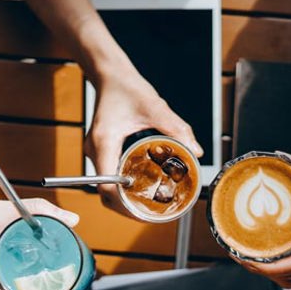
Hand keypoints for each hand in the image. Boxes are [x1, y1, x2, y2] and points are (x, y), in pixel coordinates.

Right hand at [86, 73, 202, 213]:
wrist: (110, 74)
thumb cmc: (127, 87)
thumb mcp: (155, 106)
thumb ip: (176, 128)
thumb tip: (195, 150)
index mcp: (104, 142)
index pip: (108, 186)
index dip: (124, 205)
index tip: (145, 212)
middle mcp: (95, 151)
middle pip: (106, 193)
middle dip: (128, 209)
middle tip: (153, 215)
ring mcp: (96, 153)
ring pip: (107, 188)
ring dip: (126, 200)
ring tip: (151, 206)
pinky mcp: (101, 152)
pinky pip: (109, 177)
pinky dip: (124, 188)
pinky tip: (143, 189)